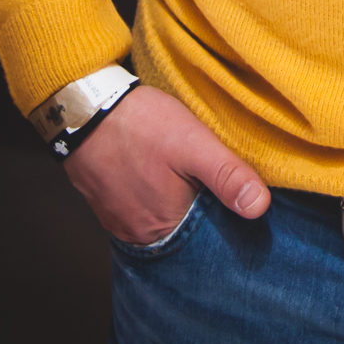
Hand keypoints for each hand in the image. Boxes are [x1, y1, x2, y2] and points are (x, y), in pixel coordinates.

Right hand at [62, 83, 270, 243]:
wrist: (83, 108)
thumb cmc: (139, 124)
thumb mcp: (193, 144)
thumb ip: (227, 175)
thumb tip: (260, 208)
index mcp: (165, 227)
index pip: (208, 235)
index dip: (223, 213)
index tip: (232, 192)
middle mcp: (139, 234)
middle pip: (183, 228)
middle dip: (199, 208)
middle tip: (206, 176)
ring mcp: (119, 221)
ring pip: (160, 217)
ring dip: (173, 201)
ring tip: (182, 174)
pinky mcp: (106, 204)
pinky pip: (138, 208)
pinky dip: (151, 194)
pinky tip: (158, 172)